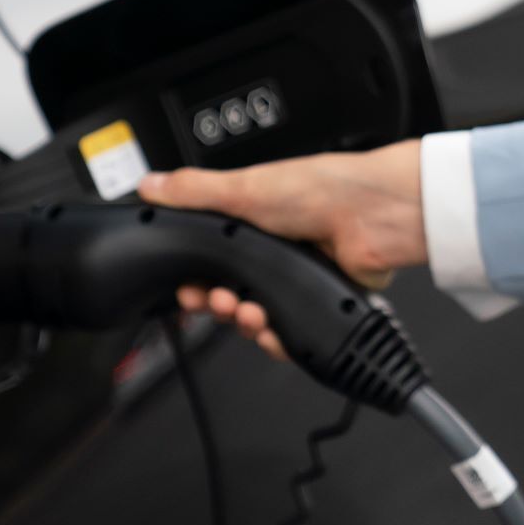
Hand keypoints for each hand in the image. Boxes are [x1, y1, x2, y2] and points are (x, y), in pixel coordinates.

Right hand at [137, 138, 425, 365]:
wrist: (371, 216)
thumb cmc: (319, 189)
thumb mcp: (244, 187)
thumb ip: (195, 192)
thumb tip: (151, 185)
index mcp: (251, 223)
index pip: (209, 261)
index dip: (194, 280)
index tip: (186, 289)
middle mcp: (272, 252)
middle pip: (228, 295)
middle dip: (216, 303)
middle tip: (215, 300)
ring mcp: (295, 279)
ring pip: (254, 318)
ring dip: (244, 321)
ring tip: (246, 311)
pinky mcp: (317, 303)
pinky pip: (288, 334)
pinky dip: (276, 338)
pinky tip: (271, 329)